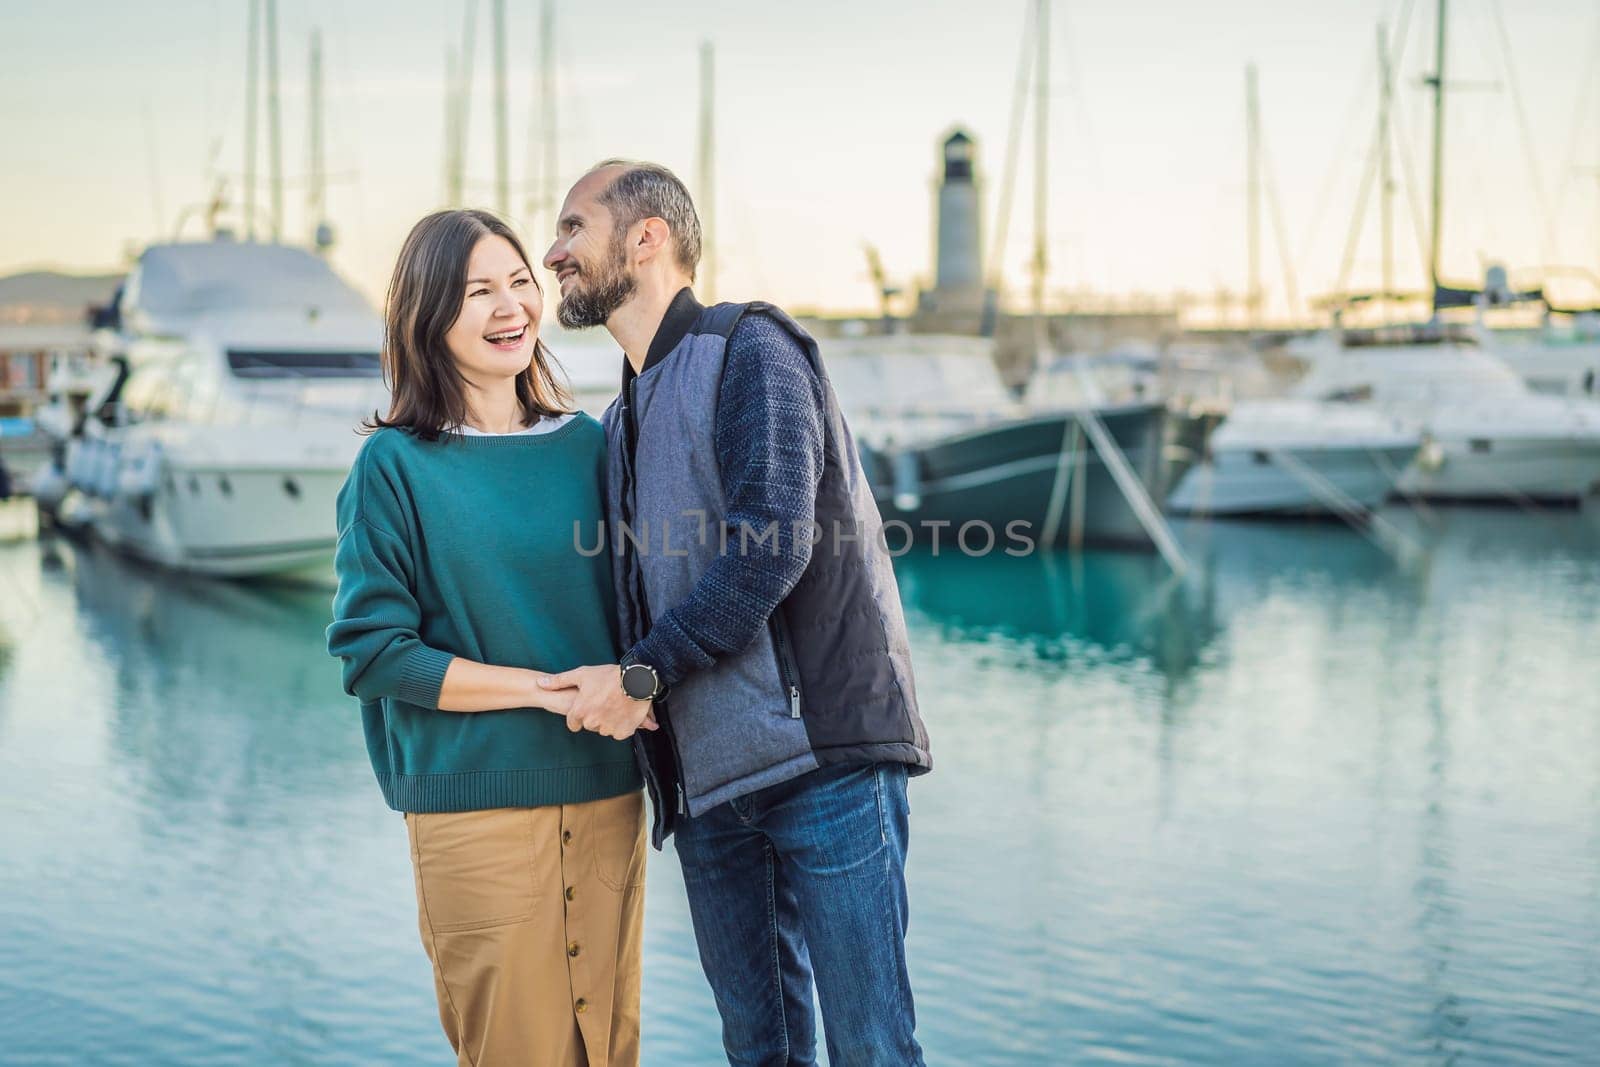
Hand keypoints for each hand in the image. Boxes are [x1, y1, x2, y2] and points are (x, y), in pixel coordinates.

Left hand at [537, 664, 658, 739]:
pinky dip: (622, 725)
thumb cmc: (608, 676)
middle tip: (603, 701)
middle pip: (590, 725)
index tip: (586, 709)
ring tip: (616, 704)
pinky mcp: (624, 731)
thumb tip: (540, 684)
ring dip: (608, 721)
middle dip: (595, 716)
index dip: (578, 717)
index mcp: (580, 711)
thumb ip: (559, 681)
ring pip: (605, 729)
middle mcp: (593, 722)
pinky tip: (624, 712)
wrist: (637, 680)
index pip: (573, 724)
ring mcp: (609, 728)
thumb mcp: (582, 674)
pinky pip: (619, 732)